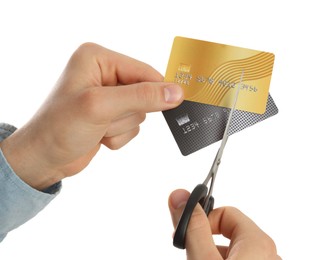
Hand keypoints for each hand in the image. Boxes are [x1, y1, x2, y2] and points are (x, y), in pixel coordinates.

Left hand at [0, 43, 182, 189]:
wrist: (43, 158)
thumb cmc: (58, 127)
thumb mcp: (101, 106)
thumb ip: (141, 97)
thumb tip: (175, 92)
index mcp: (98, 59)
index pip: (143, 70)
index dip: (157, 88)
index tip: (174, 101)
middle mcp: (104, 75)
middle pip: (144, 93)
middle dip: (126, 113)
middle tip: (105, 119)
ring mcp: (108, 97)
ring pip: (139, 113)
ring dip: (121, 127)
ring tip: (98, 128)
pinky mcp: (111, 116)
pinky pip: (132, 126)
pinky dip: (119, 136)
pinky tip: (99, 136)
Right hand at [168, 189, 280, 259]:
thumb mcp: (204, 259)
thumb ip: (192, 228)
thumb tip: (180, 196)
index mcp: (258, 243)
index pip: (224, 212)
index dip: (201, 220)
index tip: (185, 233)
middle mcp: (267, 254)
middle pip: (227, 231)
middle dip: (204, 239)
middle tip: (189, 253)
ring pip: (231, 251)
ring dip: (210, 254)